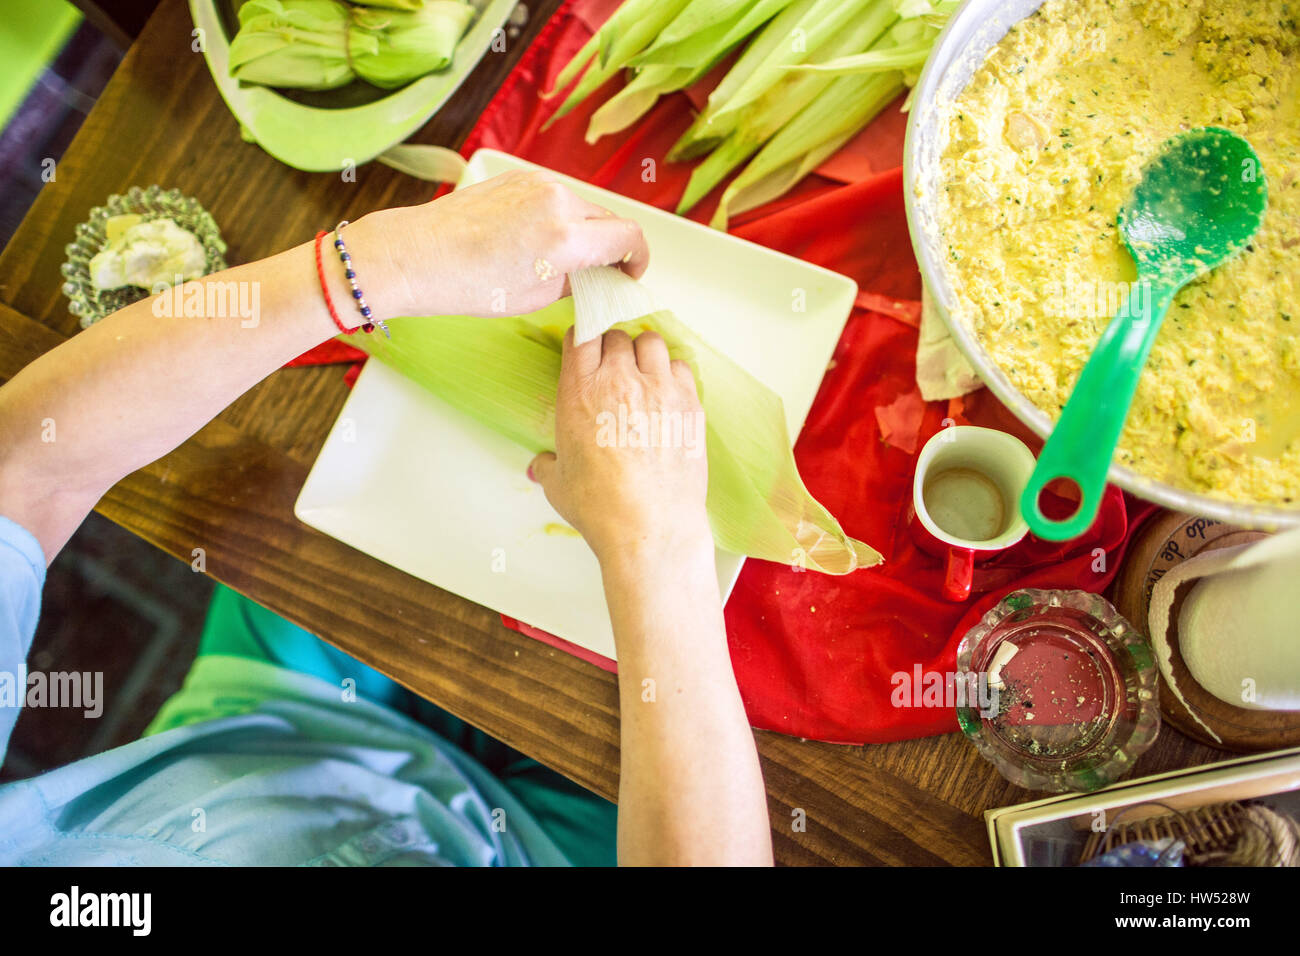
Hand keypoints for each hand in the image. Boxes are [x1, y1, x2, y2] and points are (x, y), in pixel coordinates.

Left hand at [372, 169, 649, 317]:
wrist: (418, 255)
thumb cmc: (468, 284)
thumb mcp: (535, 296)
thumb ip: (577, 281)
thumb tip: (597, 275)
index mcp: (566, 238)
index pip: (629, 237)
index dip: (637, 259)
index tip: (629, 272)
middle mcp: (558, 202)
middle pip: (609, 220)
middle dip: (611, 246)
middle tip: (598, 272)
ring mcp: (538, 183)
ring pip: (583, 207)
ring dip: (585, 230)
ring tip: (560, 258)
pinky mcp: (519, 176)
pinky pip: (557, 196)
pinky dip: (560, 216)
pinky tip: (536, 239)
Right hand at [529, 328, 710, 566]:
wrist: (651, 527)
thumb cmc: (602, 508)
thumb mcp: (558, 485)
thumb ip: (547, 466)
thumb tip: (539, 466)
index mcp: (580, 393)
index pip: (582, 336)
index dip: (584, 337)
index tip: (585, 345)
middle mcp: (620, 382)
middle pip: (617, 336)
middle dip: (613, 348)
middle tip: (613, 369)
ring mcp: (659, 389)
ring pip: (652, 343)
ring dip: (644, 352)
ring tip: (642, 373)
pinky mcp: (689, 404)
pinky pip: (681, 366)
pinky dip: (672, 372)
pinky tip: (667, 392)